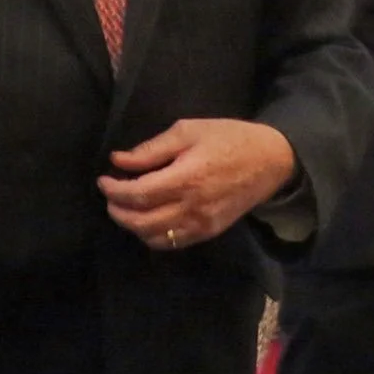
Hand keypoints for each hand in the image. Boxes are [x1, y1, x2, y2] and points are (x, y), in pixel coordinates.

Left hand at [97, 118, 296, 251]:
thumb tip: (119, 161)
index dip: (114, 190)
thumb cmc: (229, 138)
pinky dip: (152, 235)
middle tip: (109, 196)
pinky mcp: (208, 232)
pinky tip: (147, 219)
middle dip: (117, 210)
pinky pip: (172, 243)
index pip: (138, 194)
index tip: (103, 179)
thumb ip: (152, 149)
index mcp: (186, 178)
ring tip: (125, 207)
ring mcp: (201, 224)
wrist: (270, 161)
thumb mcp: (189, 130)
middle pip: (141, 221)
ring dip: (132, 225)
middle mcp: (192, 207)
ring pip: (154, 237)